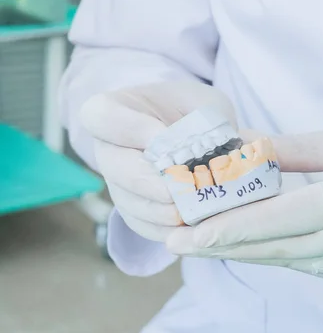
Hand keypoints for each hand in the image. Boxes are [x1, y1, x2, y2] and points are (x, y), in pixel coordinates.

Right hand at [79, 80, 237, 240]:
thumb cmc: (196, 110)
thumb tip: (209, 154)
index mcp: (118, 110)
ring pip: (127, 201)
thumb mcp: (205, 103)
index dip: (129, 128)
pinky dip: (165, 229)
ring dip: (157, 211)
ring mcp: (119, 182)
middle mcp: (111, 148)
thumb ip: (205, 120)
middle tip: (175, 190)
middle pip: (114, 166)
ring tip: (185, 213)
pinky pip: (141, 224)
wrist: (197, 130)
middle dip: (146, 182)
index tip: (162, 136)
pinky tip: (188, 228)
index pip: (102, 116)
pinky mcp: (135, 209)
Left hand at [165, 121, 322, 283]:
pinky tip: (251, 240)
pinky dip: (276, 252)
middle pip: (271, 249)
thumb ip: (297, 150)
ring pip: (286, 260)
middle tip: (173, 239)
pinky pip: (307, 264)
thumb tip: (247, 151)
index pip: (274, 222)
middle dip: (220, 245)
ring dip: (244, 249)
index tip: (181, 234)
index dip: (224, 228)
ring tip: (202, 237)